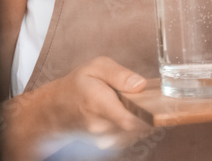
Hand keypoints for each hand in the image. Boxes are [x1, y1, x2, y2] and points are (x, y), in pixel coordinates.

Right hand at [3, 57, 151, 159]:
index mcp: (97, 102)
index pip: (129, 119)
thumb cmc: (78, 85)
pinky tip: (125, 112)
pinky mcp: (108, 145)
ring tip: (127, 103)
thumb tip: (140, 84)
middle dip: (144, 110)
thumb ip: (119, 74)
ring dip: (140, 118)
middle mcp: (100, 126)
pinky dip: (134, 124)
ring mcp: (103, 139)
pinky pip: (131, 136)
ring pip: (136, 131)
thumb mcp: (95, 66)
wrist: (58, 108)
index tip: (154, 102)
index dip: (147, 112)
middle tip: (138, 96)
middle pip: (137, 125)